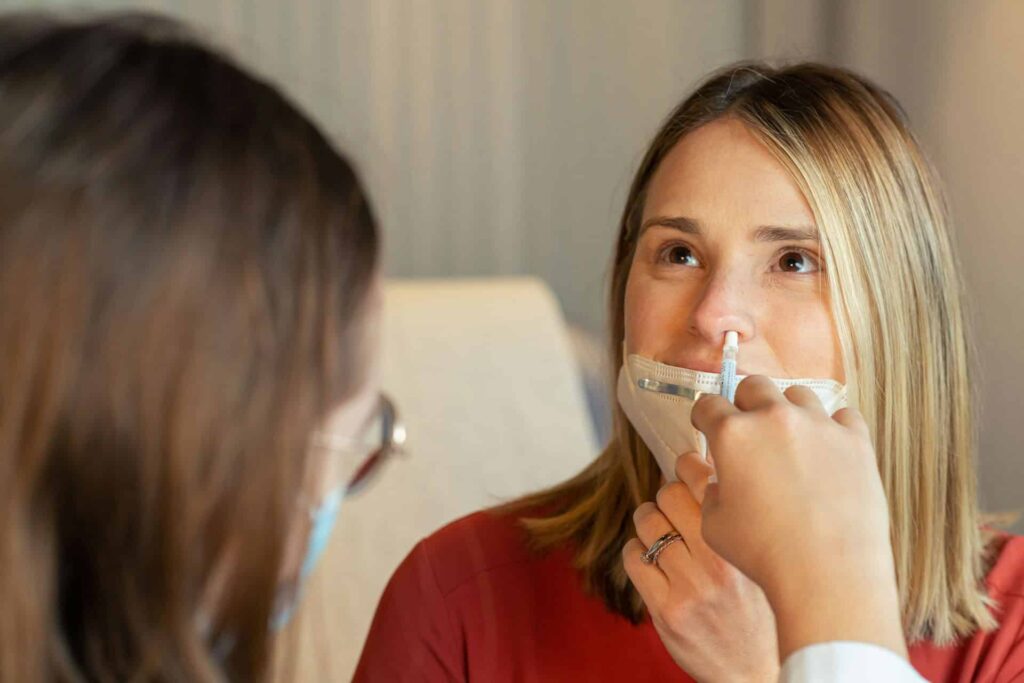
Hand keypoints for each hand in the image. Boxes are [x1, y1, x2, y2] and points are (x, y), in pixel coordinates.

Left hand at [623, 452, 778, 682]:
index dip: (687, 465)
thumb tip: (710, 464)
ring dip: (647, 522)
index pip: (703, 478)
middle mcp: (718, 561)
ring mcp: (690, 586)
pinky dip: (636, 553)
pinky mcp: (666, 609)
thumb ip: (738, 518)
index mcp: (744, 542)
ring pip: (647, 523)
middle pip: (668, 494)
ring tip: (658, 533)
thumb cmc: (762, 612)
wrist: (757, 673)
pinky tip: (650, 561)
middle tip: (671, 509)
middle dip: (665, 497)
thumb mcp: (761, 560)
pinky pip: (633, 557)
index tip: (685, 467)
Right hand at [693, 376, 905, 660]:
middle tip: (748, 431)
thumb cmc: (764, 553)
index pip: (708, 405)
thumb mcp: (714, 524)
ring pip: (799, 395)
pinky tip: (827, 452)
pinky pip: (843, 417)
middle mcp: (775, 418)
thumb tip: (726, 481)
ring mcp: (819, 425)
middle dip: (745, 404)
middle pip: (754, 386)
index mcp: (733, 435)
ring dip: (789, 412)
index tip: (706, 425)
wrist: (828, 574)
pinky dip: (833, 429)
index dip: (704, 416)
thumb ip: (714, 490)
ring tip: (791, 442)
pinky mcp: (856, 440)